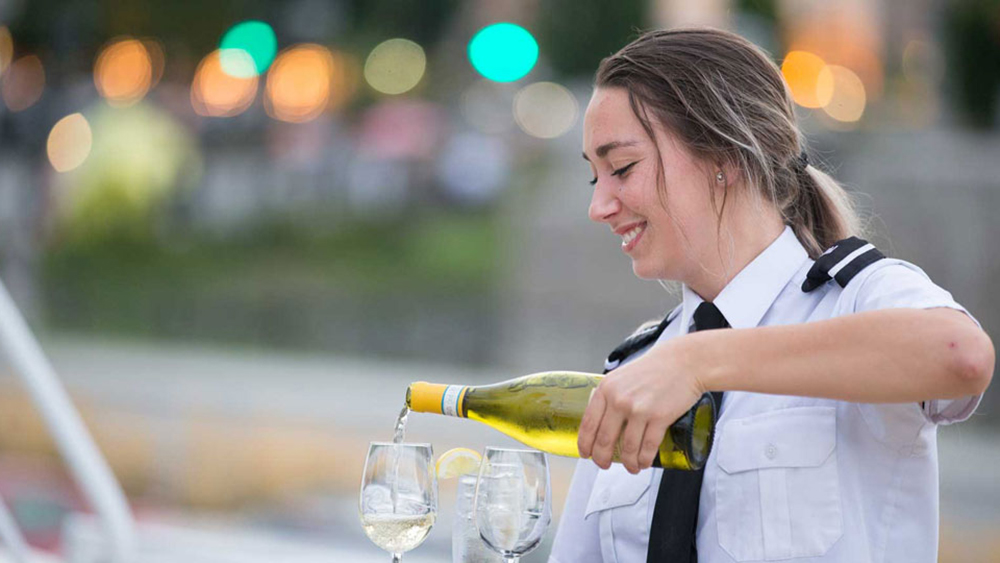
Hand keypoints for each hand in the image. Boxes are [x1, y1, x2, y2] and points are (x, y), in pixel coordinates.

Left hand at [577, 337, 705, 473]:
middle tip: (604, 465)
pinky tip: (643, 463)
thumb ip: (609, 395)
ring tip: (631, 467)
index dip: (585, 443)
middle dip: (602, 458)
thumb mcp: (621, 377)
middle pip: (604, 439)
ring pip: (627, 447)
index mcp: (606, 389)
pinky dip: (644, 460)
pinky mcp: (659, 417)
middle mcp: (619, 399)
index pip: (588, 423)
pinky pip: (648, 447)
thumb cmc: (653, 369)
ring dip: (628, 463)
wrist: (683, 362)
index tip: (586, 453)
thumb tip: (599, 419)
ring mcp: (639, 409)